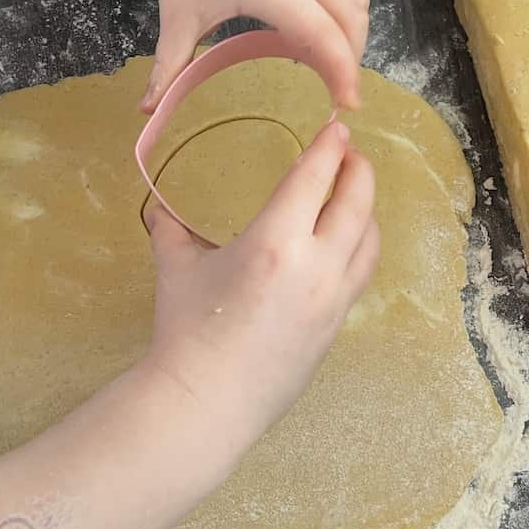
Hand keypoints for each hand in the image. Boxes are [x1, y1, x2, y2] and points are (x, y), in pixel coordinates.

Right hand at [141, 121, 379, 444]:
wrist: (207, 402)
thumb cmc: (187, 331)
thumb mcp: (176, 268)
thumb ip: (171, 230)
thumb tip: (159, 208)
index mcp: (275, 241)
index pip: (315, 177)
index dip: (330, 146)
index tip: (338, 126)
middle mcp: (316, 264)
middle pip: (357, 201)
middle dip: (358, 169)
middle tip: (349, 152)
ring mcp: (334, 298)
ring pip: (369, 239)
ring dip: (366, 208)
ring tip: (351, 195)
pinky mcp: (337, 325)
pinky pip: (361, 273)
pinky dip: (361, 245)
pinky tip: (345, 244)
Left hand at [142, 0, 369, 112]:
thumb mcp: (177, 19)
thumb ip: (169, 68)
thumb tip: (149, 109)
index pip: (324, 32)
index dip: (342, 71)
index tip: (347, 105)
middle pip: (351, 18)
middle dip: (352, 60)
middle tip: (337, 94)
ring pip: (354, 0)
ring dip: (353, 36)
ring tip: (332, 68)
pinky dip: (344, 17)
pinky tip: (316, 38)